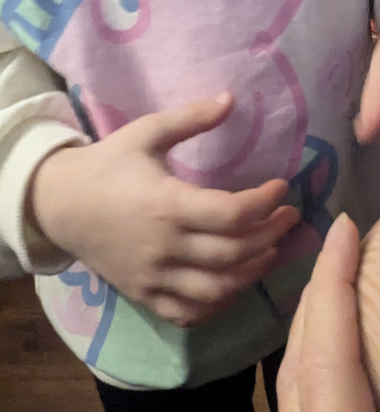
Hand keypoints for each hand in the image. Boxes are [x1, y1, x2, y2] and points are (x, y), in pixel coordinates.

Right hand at [29, 94, 298, 326]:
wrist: (58, 205)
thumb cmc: (107, 165)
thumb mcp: (146, 133)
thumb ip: (190, 119)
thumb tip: (231, 98)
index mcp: (167, 205)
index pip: (232, 214)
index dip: (266, 203)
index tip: (282, 188)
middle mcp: (164, 247)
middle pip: (234, 254)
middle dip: (271, 235)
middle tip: (289, 217)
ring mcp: (154, 277)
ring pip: (218, 290)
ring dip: (252, 272)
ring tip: (270, 249)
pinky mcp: (144, 295)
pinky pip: (189, 314)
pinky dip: (218, 305)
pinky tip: (235, 282)